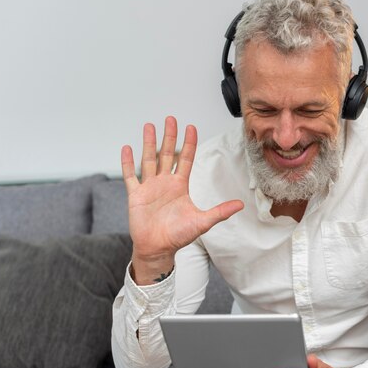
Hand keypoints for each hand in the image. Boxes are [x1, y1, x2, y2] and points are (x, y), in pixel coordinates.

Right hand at [121, 116, 243, 283]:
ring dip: (149, 143)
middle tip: (170, 119)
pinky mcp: (136, 195)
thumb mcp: (202, 222)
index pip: (186, 159)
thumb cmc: (178, 236)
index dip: (188, 143)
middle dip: (169, 136)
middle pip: (167, 154)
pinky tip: (127, 149)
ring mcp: (150, 187)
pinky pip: (130, 175)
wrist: (158, 248)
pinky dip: (127, 163)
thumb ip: (220, 212)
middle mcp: (165, 183)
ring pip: (149, 160)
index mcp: (180, 186)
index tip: (190, 127)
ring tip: (149, 127)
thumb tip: (240, 205)